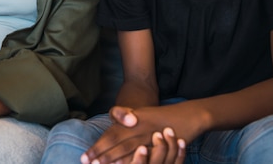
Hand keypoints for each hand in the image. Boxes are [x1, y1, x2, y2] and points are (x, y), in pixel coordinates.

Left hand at [82, 105, 197, 163]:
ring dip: (118, 159)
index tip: (85, 157)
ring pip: (131, 148)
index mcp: (132, 119)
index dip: (98, 146)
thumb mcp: (137, 113)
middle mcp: (140, 126)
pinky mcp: (163, 144)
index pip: (111, 134)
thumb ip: (121, 116)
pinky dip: (138, 160)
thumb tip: (109, 130)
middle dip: (103, 155)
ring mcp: (151, 135)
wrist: (186, 114)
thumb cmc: (156, 116)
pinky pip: (148, 154)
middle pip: (118, 141)